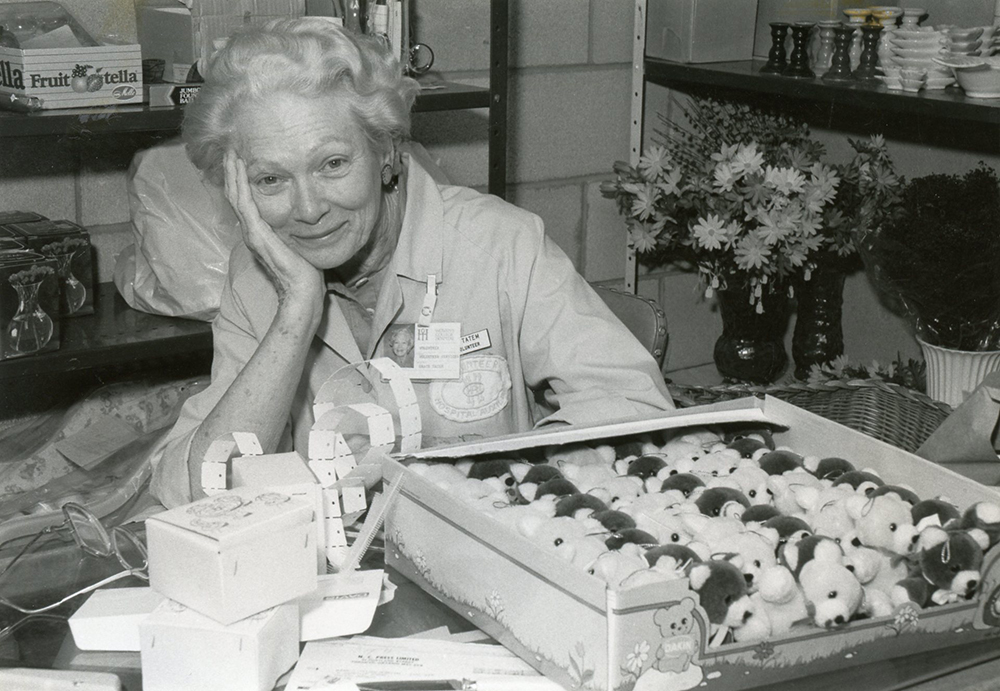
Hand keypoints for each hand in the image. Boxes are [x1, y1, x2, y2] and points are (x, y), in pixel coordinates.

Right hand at [223, 150, 323, 313]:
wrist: (301, 291)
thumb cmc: (305, 272)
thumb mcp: (299, 243)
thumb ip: (295, 231)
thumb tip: (307, 219)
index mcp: (261, 233)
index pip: (246, 202)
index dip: (242, 182)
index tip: (243, 162)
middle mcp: (252, 231)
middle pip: (236, 196)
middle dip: (233, 173)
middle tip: (231, 150)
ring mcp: (252, 233)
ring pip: (236, 196)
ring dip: (233, 173)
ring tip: (231, 153)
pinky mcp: (257, 234)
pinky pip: (244, 204)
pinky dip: (239, 184)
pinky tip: (238, 168)